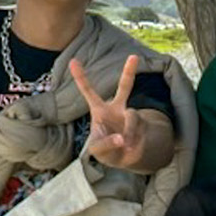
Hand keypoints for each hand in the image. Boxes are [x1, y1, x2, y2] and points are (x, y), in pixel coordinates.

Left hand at [70, 55, 149, 170]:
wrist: (122, 159)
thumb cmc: (105, 150)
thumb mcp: (97, 150)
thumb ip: (105, 144)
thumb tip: (122, 139)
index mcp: (100, 110)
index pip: (88, 91)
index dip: (81, 77)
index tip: (73, 61)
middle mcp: (117, 108)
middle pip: (125, 87)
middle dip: (129, 72)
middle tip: (134, 56)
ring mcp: (131, 116)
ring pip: (132, 116)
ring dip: (129, 131)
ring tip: (125, 144)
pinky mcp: (142, 125)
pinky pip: (138, 128)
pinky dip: (133, 139)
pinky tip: (130, 146)